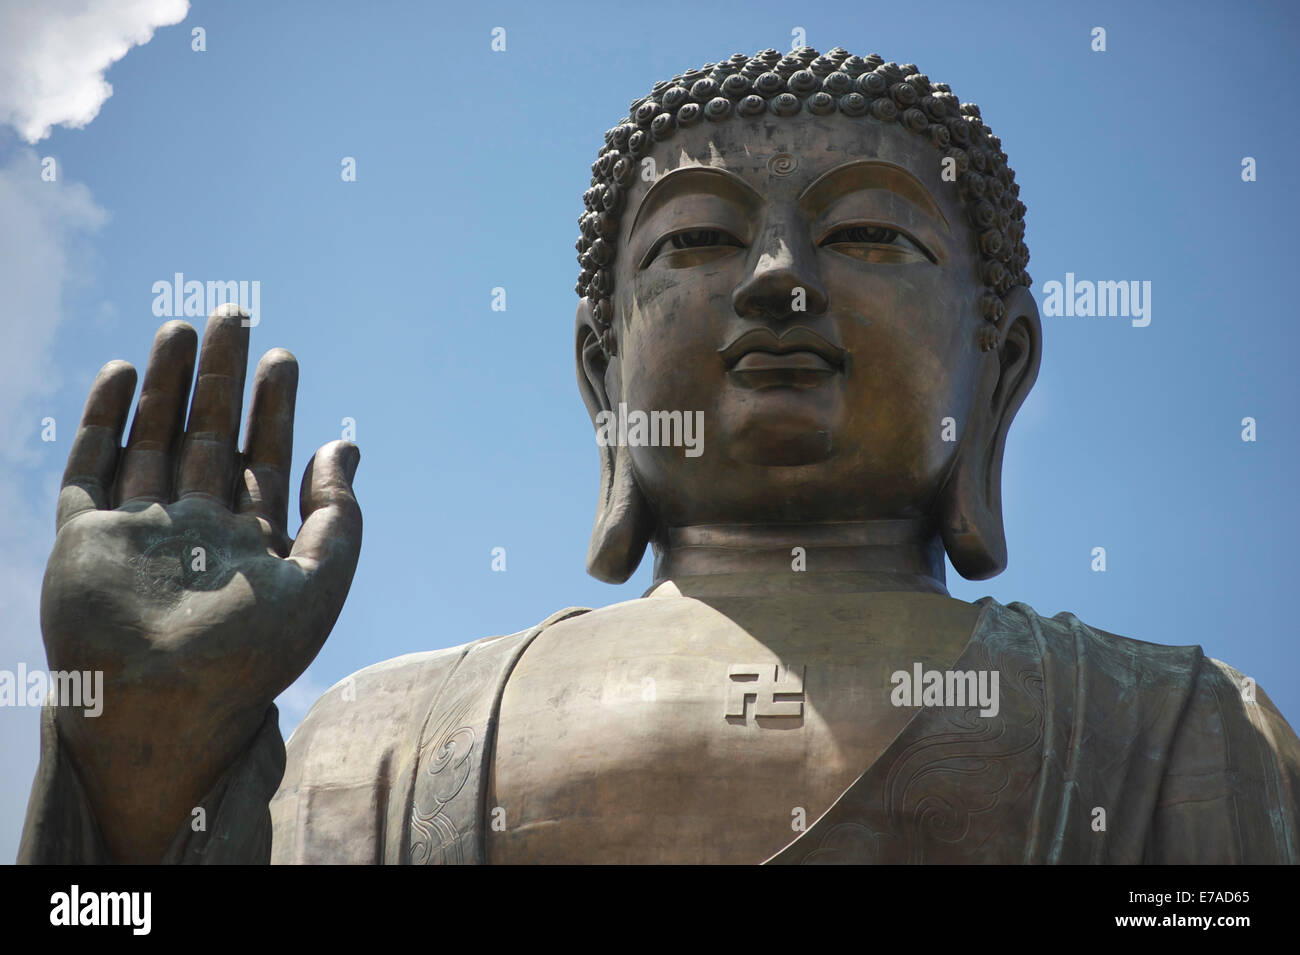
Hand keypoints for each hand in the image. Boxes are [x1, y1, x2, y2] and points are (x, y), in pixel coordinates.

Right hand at [40, 305, 361, 860]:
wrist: (161, 710)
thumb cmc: (249, 658)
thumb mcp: (319, 584)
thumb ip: (338, 517)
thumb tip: (347, 448)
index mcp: (250, 543)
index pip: (265, 459)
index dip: (275, 409)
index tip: (284, 358)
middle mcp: (194, 530)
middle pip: (208, 435)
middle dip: (221, 379)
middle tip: (235, 315)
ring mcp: (139, 530)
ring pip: (152, 438)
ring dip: (167, 384)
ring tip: (183, 328)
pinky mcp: (85, 537)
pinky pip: (92, 466)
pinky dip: (105, 419)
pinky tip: (124, 372)